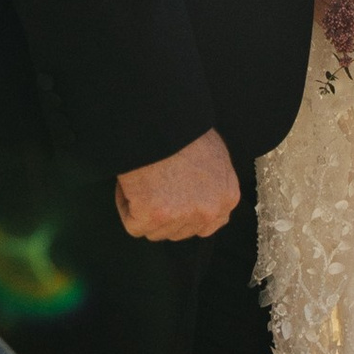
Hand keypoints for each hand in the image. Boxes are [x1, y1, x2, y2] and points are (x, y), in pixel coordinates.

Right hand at [116, 129, 241, 240]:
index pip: (208, 225)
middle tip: (154, 186)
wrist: (162, 122)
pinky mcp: (154, 218)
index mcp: (227, 196)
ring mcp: (182, 217)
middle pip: (179, 231)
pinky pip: (133, 225)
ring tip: (143, 180)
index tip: (173, 200)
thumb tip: (198, 194)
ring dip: (144, 210)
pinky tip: (131, 184)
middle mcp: (208, 212)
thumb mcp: (215, 156)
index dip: (186, 215)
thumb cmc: (185, 131)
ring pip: (155, 231)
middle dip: (164, 215)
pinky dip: (126, 206)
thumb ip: (213, 183)